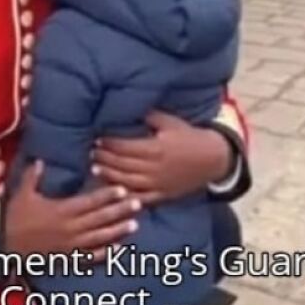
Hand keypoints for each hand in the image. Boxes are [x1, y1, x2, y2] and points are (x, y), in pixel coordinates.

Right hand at [4, 161, 139, 256]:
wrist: (3, 244)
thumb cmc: (14, 217)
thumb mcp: (23, 194)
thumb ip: (33, 176)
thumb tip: (40, 160)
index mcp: (61, 210)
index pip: (90, 202)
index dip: (107, 195)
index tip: (122, 190)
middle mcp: (69, 228)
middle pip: (99, 218)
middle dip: (120, 211)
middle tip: (138, 204)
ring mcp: (70, 245)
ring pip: (99, 237)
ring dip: (118, 231)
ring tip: (135, 225)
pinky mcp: (67, 258)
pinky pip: (89, 257)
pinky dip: (105, 254)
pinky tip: (119, 249)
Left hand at [91, 111, 232, 205]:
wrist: (213, 159)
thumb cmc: (190, 137)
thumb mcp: (171, 122)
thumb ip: (150, 116)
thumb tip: (131, 107)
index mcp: (155, 148)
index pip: (124, 147)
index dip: (108, 144)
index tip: (97, 139)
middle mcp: (154, 168)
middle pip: (121, 164)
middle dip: (104, 158)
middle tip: (91, 152)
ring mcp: (157, 184)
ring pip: (126, 181)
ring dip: (109, 175)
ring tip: (95, 168)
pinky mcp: (162, 194)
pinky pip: (140, 197)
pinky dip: (125, 195)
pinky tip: (114, 189)